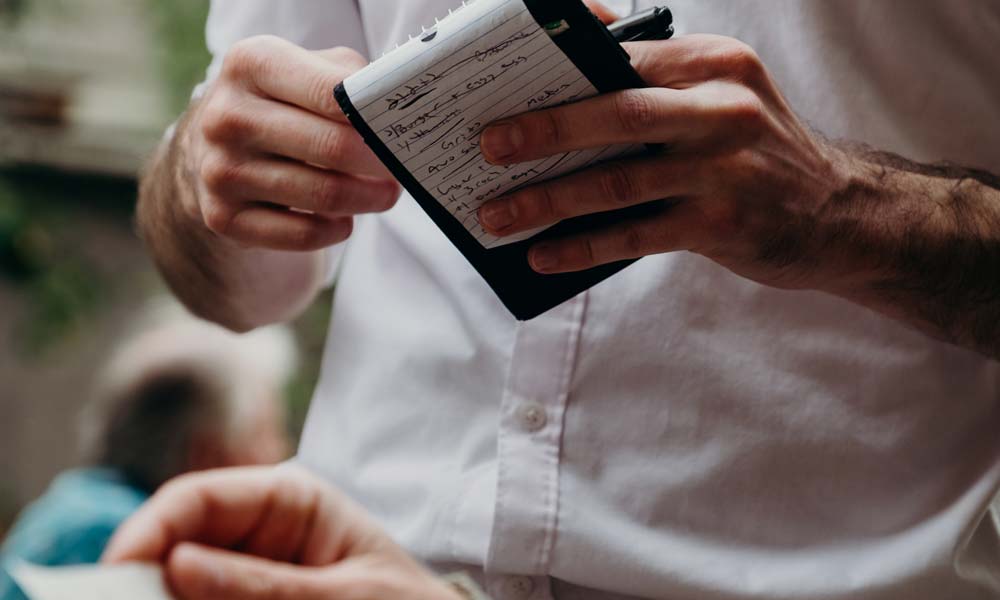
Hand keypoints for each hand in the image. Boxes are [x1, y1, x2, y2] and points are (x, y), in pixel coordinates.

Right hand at [102, 466, 461, 599]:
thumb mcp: (345, 595)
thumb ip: (267, 585)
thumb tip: (178, 565)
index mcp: (290, 501)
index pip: (199, 498)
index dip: (150, 529)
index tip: (119, 570)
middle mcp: (259, 534)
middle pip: (177, 546)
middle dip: (146, 578)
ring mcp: (248, 575)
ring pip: (183, 587)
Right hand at [182, 37, 400, 250]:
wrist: (215, 149)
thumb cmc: (282, 103)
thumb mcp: (308, 69)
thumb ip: (352, 79)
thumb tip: (396, 106)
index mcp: (251, 64)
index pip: (332, 92)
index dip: (376, 116)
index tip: (401, 130)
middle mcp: (227, 116)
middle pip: (332, 148)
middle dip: (380, 163)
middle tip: (403, 169)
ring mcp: (220, 169)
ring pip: (323, 195)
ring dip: (367, 199)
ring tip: (385, 194)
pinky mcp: (222, 216)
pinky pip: (302, 234)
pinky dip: (335, 230)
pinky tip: (344, 220)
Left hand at [477, 35, 854, 291]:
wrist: (842, 213)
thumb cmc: (758, 152)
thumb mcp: (723, 95)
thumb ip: (657, 79)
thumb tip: (573, 57)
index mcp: (715, 63)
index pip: (622, 57)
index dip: (556, 72)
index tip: (501, 87)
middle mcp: (724, 108)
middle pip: (616, 114)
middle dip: (543, 131)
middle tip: (485, 147)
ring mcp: (726, 170)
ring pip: (617, 182)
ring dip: (547, 201)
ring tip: (498, 215)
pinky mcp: (723, 225)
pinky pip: (635, 235)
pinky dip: (583, 246)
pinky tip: (544, 256)